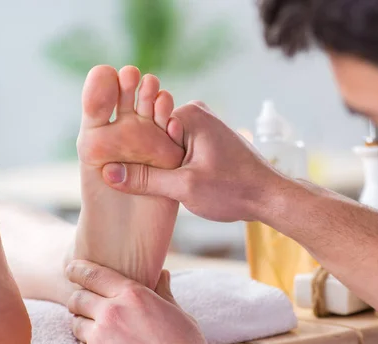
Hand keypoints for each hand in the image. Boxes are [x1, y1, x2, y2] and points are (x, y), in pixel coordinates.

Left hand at [66, 260, 231, 343]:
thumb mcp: (180, 317)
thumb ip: (163, 293)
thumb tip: (162, 274)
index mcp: (134, 296)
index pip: (94, 274)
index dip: (78, 269)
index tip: (72, 268)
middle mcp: (111, 314)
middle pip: (78, 298)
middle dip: (78, 299)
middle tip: (83, 303)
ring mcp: (98, 340)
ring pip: (77, 325)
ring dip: (84, 325)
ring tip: (101, 332)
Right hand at [101, 101, 284, 221]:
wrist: (269, 197)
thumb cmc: (233, 190)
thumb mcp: (183, 187)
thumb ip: (145, 179)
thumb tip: (108, 173)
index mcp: (188, 114)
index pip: (142, 127)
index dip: (128, 151)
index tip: (116, 171)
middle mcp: (195, 112)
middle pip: (152, 135)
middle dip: (142, 158)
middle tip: (128, 182)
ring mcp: (203, 125)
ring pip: (164, 145)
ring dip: (157, 164)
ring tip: (145, 185)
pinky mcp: (207, 139)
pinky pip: (178, 149)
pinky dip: (171, 165)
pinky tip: (166, 184)